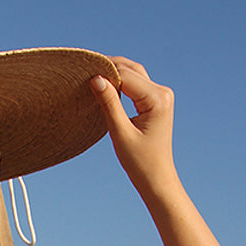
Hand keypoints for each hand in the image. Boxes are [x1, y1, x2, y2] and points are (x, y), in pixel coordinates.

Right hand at [90, 57, 177, 199]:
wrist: (156, 178)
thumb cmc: (139, 162)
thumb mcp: (120, 133)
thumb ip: (109, 104)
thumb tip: (96, 78)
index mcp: (157, 99)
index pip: (126, 76)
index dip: (104, 73)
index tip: (83, 74)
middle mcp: (162, 92)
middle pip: (131, 69)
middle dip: (109, 68)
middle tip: (84, 72)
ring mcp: (161, 95)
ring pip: (134, 73)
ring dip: (114, 72)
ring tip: (92, 77)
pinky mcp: (156, 100)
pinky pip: (136, 83)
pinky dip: (121, 81)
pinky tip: (106, 85)